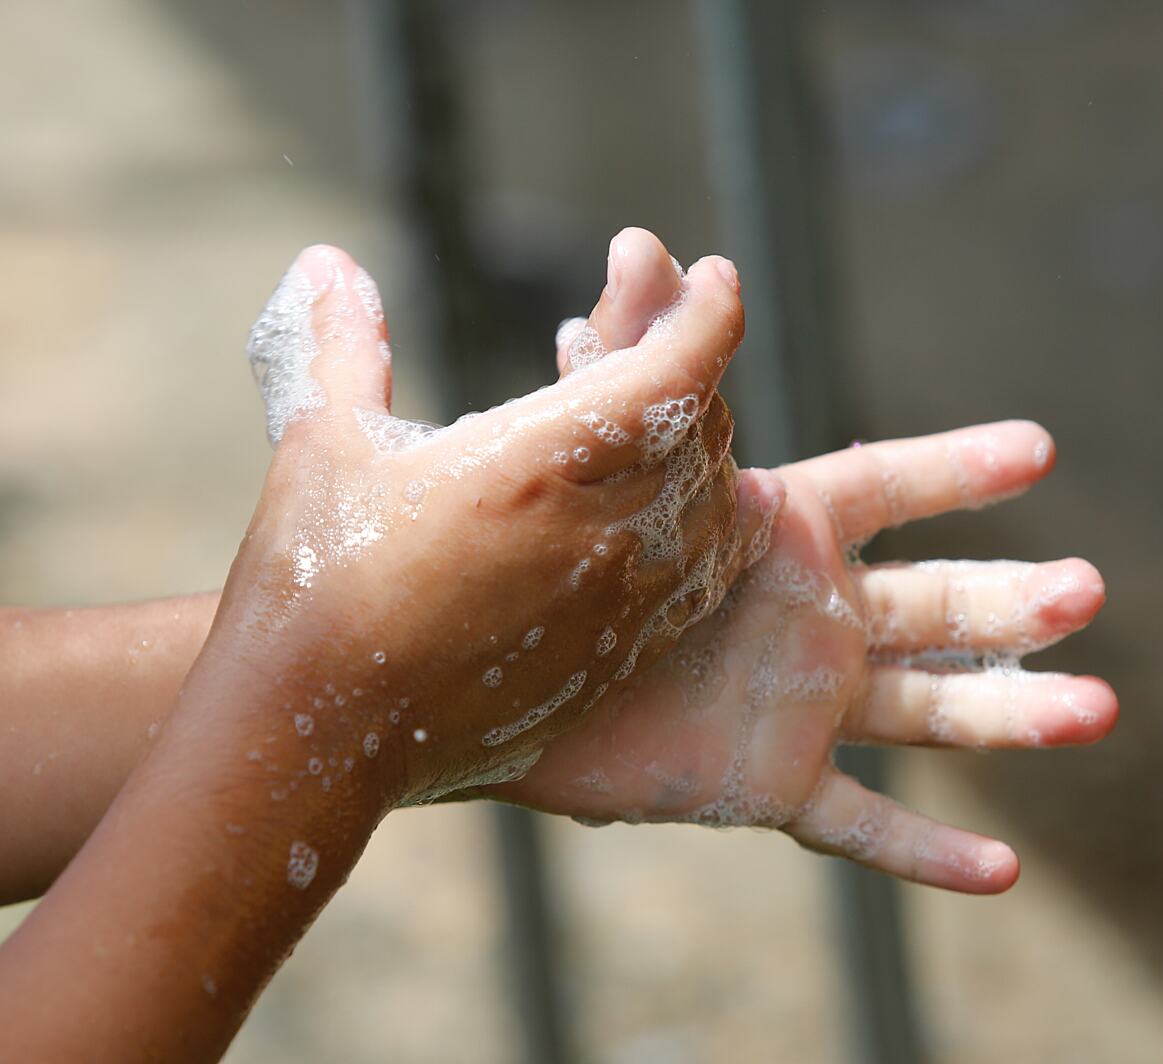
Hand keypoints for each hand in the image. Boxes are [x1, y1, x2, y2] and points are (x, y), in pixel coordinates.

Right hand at [213, 242, 753, 811]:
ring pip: (715, 506)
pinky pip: (701, 579)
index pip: (675, 369)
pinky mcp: (612, 656)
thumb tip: (322, 261)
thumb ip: (341, 343)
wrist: (316, 729)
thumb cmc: (313, 579)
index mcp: (538, 462)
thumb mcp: (323, 442)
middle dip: (695, 367)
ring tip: (682, 412)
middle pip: (703, 430)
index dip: (709, 312)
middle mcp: (600, 531)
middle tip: (667, 332)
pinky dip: (716, 530)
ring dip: (709, 449)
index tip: (713, 273)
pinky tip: (706, 512)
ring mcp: (616, 603)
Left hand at [485, 231, 1117, 894]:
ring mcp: (796, 702)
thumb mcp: (605, 447)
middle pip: (935, 603)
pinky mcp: (765, 783)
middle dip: (1011, 599)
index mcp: (777, 529)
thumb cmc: (542, 552)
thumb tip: (644, 241)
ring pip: (928, 711)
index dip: (959, 466)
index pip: (889, 487)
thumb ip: (634, 349)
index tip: (1036, 446)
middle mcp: (805, 613)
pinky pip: (861, 826)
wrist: (482, 676)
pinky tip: (1001, 875)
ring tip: (1095, 707)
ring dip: (1011, 713)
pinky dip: (926, 853)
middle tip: (1084, 586)